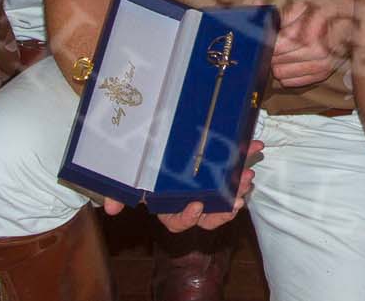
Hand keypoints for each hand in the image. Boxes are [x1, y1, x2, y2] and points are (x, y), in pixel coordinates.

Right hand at [127, 141, 264, 227]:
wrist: (153, 141)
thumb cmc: (142, 168)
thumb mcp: (128, 181)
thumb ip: (118, 194)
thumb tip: (110, 209)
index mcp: (168, 207)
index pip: (179, 223)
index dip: (189, 218)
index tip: (197, 206)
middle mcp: (189, 200)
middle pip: (209, 215)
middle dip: (225, 209)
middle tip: (236, 199)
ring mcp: (206, 186)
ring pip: (226, 195)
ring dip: (239, 187)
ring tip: (247, 177)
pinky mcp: (219, 166)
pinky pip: (234, 168)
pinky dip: (245, 159)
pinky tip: (254, 148)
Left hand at [270, 0, 353, 89]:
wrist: (353, 16)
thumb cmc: (325, 8)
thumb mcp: (300, 5)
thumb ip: (276, 13)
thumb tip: (255, 10)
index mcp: (308, 34)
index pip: (274, 48)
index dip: (266, 42)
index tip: (267, 36)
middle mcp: (315, 53)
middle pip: (275, 63)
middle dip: (272, 53)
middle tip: (278, 42)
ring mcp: (321, 66)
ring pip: (281, 76)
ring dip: (280, 64)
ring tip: (287, 51)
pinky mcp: (323, 75)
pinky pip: (293, 82)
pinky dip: (289, 73)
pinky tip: (295, 59)